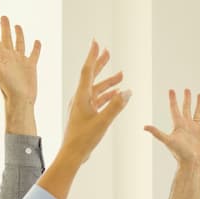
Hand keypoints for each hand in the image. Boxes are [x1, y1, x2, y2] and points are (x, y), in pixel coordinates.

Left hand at [0, 16, 40, 132]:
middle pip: (6, 38)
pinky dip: (35, 48)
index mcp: (1, 57)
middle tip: (3, 17)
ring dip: (18, 34)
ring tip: (16, 26)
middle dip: (4, 28)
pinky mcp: (30, 66)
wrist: (22, 100)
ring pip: (19, 44)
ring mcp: (20, 61)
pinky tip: (36, 42)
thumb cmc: (9, 89)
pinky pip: (33, 54)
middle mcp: (10, 57)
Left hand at [60, 41, 129, 162]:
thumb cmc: (83, 139)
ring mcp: (82, 107)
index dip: (93, 56)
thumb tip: (127, 92)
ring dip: (108, 82)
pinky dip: (107, 96)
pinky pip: (98, 101)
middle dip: (100, 64)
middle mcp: (80, 99)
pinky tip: (116, 94)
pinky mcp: (86, 115)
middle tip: (108, 52)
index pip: (87, 71)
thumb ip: (115, 106)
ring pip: (97, 89)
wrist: (72, 154)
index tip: (97, 43)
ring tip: (121, 75)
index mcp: (81, 97)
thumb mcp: (103, 121)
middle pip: (91, 76)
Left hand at [144, 89, 199, 166]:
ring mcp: (196, 129)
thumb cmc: (179, 153)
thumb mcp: (168, 141)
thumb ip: (157, 133)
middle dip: (186, 99)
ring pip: (198, 113)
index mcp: (178, 125)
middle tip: (186, 89)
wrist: (191, 163)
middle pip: (186, 108)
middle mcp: (187, 125)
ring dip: (199, 104)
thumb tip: (144, 127)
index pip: (174, 109)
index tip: (171, 90)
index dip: (172, 100)